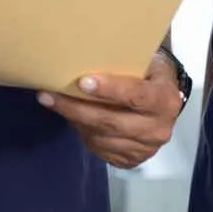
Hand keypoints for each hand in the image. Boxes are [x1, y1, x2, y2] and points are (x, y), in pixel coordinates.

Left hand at [38, 52, 183, 169]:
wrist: (164, 102)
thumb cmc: (149, 73)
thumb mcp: (146, 61)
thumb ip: (124, 60)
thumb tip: (82, 51)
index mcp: (164, 100)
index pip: (137, 95)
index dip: (111, 89)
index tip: (82, 82)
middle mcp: (158, 128)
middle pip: (112, 122)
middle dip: (76, 108)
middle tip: (47, 95)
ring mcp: (145, 148)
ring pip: (102, 138)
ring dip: (73, 121)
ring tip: (51, 103)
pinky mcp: (132, 160)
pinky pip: (100, 149)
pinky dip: (82, 133)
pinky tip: (70, 118)